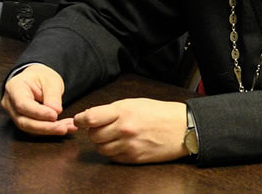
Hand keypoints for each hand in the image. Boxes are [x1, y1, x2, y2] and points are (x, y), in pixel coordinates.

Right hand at [1, 64, 75, 135]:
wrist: (36, 79)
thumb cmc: (41, 76)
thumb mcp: (51, 79)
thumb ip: (52, 95)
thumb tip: (56, 111)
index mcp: (14, 87)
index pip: (23, 104)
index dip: (38, 112)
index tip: (54, 115)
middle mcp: (10, 103)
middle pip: (24, 121)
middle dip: (45, 127)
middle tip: (63, 128)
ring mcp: (14, 114)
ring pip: (29, 128)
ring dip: (49, 130)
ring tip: (67, 128)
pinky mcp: (22, 121)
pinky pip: (35, 129)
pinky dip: (50, 129)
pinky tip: (64, 128)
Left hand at [74, 98, 188, 163]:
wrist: (182, 128)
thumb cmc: (160, 113)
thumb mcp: (136, 103)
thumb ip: (113, 110)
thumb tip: (91, 117)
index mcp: (124, 111)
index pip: (91, 118)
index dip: (81, 119)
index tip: (79, 120)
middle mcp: (124, 129)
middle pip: (93, 135)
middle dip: (94, 131)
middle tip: (103, 127)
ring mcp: (128, 145)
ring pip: (101, 149)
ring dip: (103, 143)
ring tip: (114, 136)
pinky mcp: (133, 158)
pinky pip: (113, 157)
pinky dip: (113, 152)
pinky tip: (123, 144)